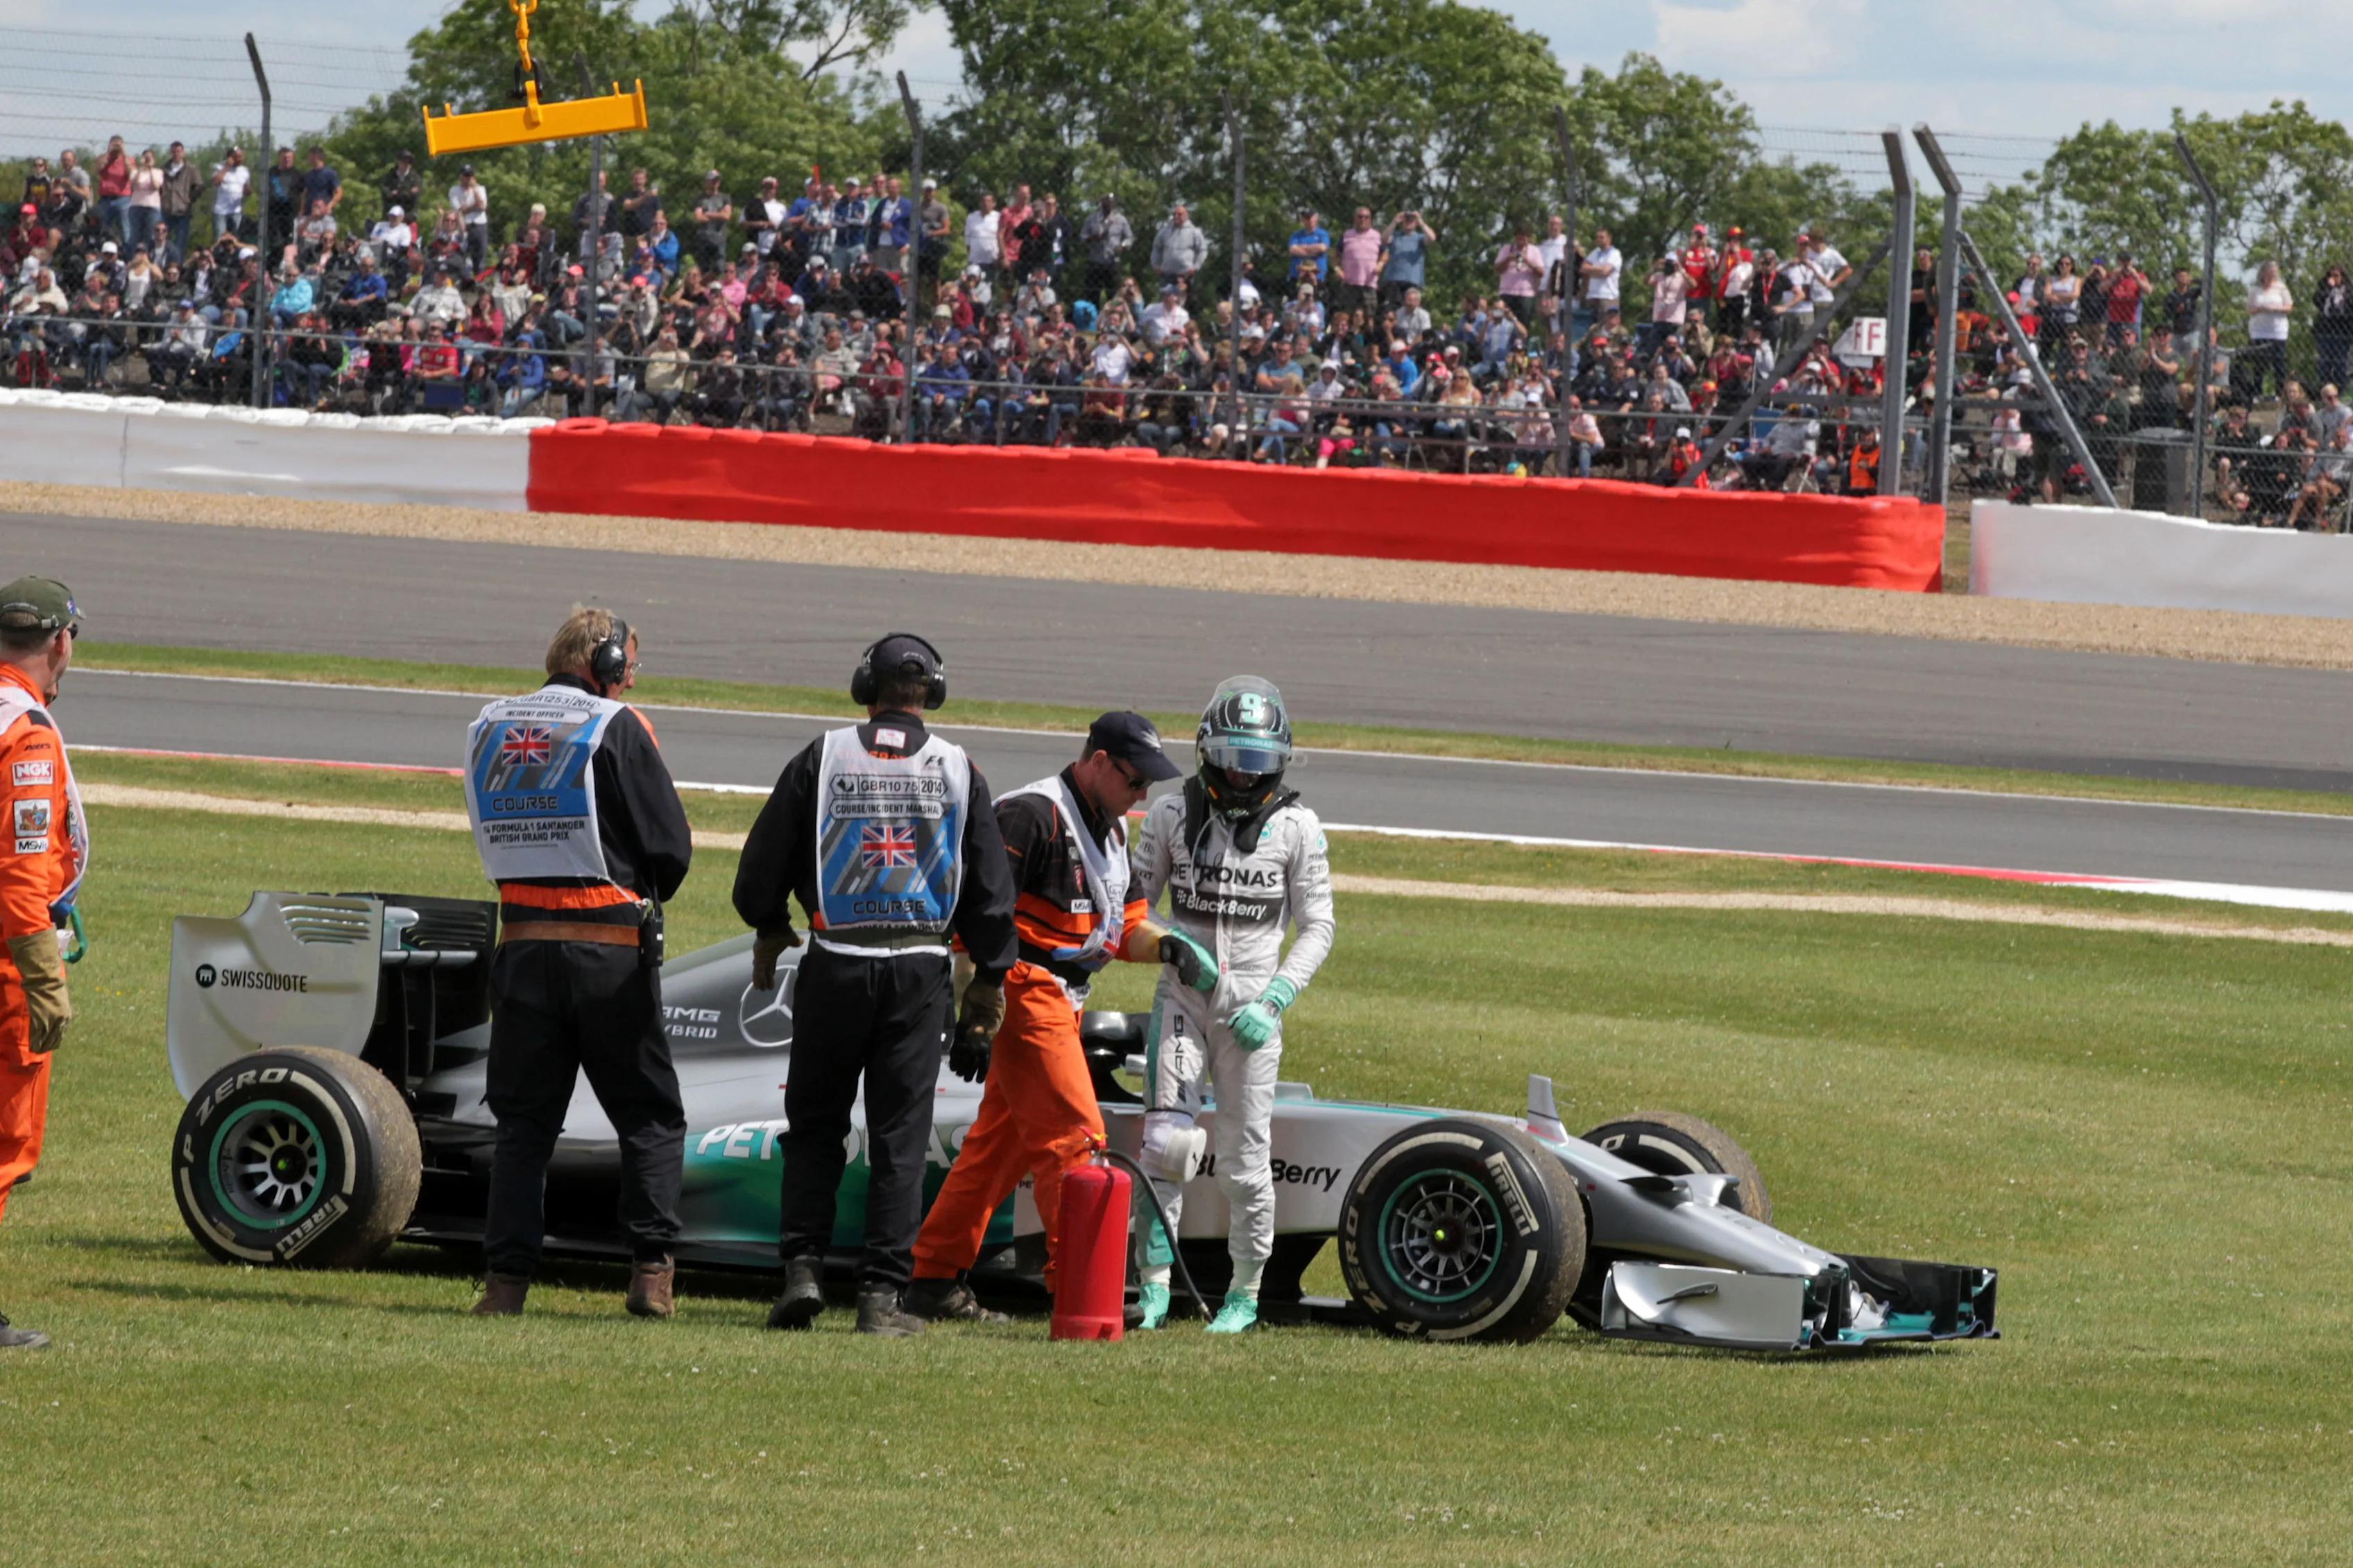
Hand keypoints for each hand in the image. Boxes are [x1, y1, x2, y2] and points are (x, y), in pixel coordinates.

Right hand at [7, 931, 69, 1054]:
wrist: (45, 982)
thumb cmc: (53, 988)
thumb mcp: (62, 1002)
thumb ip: (60, 1012)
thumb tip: (56, 1019)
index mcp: (67, 1016)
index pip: (62, 1033)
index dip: (55, 1041)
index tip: (51, 1046)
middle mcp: (61, 1021)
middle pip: (55, 1038)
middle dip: (48, 1046)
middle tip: (42, 1051)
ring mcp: (50, 1021)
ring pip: (46, 1039)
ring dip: (41, 1046)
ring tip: (36, 1051)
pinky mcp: (40, 1020)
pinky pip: (37, 1035)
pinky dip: (35, 1042)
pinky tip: (32, 1047)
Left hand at [750, 926, 800, 989]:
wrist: (773, 926)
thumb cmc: (781, 931)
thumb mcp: (790, 938)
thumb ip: (794, 942)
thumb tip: (801, 941)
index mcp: (772, 953)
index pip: (771, 965)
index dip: (771, 971)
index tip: (772, 975)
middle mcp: (765, 957)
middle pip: (765, 970)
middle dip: (766, 979)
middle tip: (766, 988)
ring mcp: (761, 958)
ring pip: (760, 973)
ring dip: (760, 981)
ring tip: (761, 990)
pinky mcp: (759, 958)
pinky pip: (758, 971)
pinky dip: (757, 979)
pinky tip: (758, 987)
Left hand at [949, 975, 1004, 1081]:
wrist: (985, 987)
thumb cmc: (993, 1001)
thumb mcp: (993, 1018)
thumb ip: (984, 1032)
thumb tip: (976, 1046)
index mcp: (989, 1036)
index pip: (985, 1057)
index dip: (981, 1069)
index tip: (977, 1080)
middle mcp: (979, 1036)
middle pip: (973, 1056)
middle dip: (969, 1068)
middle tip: (964, 1079)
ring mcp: (970, 1030)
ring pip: (964, 1050)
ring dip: (961, 1061)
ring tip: (957, 1072)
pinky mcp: (961, 1024)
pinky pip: (957, 1039)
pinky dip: (955, 1049)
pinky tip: (952, 1059)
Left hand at [1158, 929, 1219, 992]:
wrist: (1174, 944)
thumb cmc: (1167, 946)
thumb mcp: (1163, 945)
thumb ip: (1164, 950)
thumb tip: (1166, 959)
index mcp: (1182, 945)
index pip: (1183, 951)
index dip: (1182, 958)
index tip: (1179, 966)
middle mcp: (1190, 950)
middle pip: (1190, 961)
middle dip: (1187, 970)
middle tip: (1183, 980)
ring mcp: (1194, 956)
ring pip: (1195, 966)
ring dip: (1192, 975)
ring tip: (1187, 983)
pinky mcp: (1196, 962)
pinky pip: (1198, 968)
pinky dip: (1196, 975)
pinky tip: (1193, 982)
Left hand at [1224, 977, 1296, 1052]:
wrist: (1270, 1005)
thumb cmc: (1254, 1009)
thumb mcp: (1244, 1010)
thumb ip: (1235, 1018)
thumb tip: (1228, 1028)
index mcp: (1249, 1015)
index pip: (1239, 1027)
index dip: (1235, 1033)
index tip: (1234, 1036)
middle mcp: (1256, 1021)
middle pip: (1246, 1034)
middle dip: (1240, 1041)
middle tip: (1238, 1044)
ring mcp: (1263, 1026)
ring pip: (1254, 1039)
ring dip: (1248, 1046)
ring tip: (1244, 1048)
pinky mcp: (1268, 1030)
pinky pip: (1262, 1040)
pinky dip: (1256, 1046)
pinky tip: (1252, 1048)